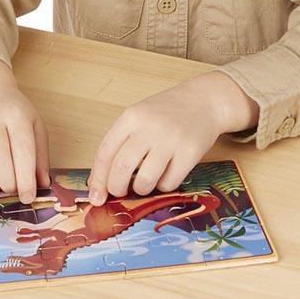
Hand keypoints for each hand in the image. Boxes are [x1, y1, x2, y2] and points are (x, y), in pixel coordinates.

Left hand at [87, 71, 257, 204]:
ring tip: (144, 182)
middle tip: (120, 192)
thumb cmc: (166, 112)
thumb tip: (102, 182)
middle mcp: (148, 128)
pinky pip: (168, 183)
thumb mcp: (139, 117)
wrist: (203, 101)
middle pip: (121, 168)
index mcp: (131, 118)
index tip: (96, 197)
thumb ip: (121, 142)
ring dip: (140, 190)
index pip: (105, 153)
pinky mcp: (189, 154)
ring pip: (144, 181)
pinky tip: (165, 175)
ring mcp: (170, 140)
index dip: (97, 180)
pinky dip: (163, 187)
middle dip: (116, 188)